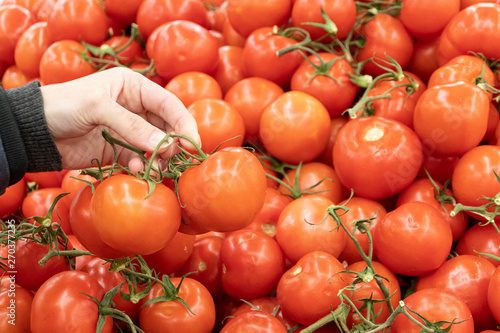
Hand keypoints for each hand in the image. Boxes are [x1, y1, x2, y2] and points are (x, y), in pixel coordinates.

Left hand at [40, 67, 200, 172]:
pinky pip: (141, 160)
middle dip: (174, 144)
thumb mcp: (98, 108)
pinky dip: (144, 167)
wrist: (35, 130)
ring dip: (161, 159)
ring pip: (157, 146)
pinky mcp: (120, 151)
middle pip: (168, 128)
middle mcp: (136, 108)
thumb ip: (132, 126)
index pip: (169, 105)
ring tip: (155, 168)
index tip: (192, 144)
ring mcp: (129, 131)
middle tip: (174, 159)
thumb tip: (164, 144)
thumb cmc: (64, 105)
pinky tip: (138, 170)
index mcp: (134, 88)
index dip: (184, 124)